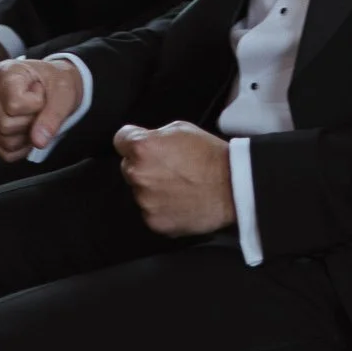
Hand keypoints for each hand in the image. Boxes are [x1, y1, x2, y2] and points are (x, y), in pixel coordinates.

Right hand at [0, 58, 84, 163]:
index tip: (42, 93)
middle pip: (5, 124)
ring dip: (28, 135)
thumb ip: (54, 115)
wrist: (56, 85)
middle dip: (31, 121)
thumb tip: (38, 142)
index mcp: (6, 72)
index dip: (35, 105)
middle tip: (40, 107)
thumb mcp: (64, 91)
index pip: (13, 105)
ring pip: (5, 139)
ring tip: (35, 117)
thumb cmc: (58, 82)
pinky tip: (30, 130)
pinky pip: (6, 151)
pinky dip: (23, 147)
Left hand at [113, 122, 234, 236]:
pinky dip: (162, 207)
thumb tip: (143, 142)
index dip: (130, 140)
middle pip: (128, 167)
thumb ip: (154, 135)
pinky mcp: (154, 221)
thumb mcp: (181, 129)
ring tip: (178, 185)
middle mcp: (139, 174)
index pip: (120, 139)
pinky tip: (180, 200)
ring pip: (140, 191)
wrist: (232, 186)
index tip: (137, 144)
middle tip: (168, 167)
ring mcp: (145, 201)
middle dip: (143, 165)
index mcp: (142, 147)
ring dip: (152, 188)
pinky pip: (151, 211)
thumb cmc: (210, 156)